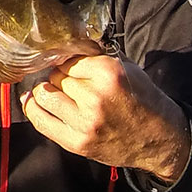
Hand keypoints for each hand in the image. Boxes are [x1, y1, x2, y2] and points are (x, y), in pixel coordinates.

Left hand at [20, 56, 189, 182]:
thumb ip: (97, 58)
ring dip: (46, 91)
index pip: (69, 60)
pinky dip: (33, 109)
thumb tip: (67, 48)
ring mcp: (84, 123)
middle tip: (68, 83)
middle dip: (59, 78)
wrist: (158, 139)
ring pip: (44, 96)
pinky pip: (41, 121)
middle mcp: (94, 97)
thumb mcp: (128, 69)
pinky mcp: (77, 143)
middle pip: (56, 77)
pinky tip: (33, 102)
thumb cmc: (142, 100)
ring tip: (53, 91)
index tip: (72, 68)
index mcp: (108, 74)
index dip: (70, 63)